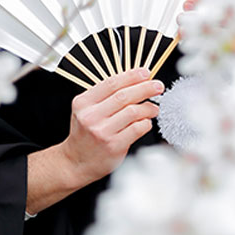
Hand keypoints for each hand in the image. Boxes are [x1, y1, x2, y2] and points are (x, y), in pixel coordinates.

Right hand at [58, 67, 163, 187]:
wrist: (76, 162)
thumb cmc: (85, 134)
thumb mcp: (86, 110)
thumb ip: (104, 96)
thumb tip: (133, 81)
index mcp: (84, 103)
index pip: (111, 83)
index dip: (131, 76)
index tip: (145, 73)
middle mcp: (91, 116)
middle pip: (123, 96)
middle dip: (145, 88)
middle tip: (157, 86)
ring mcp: (102, 132)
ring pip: (132, 112)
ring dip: (148, 107)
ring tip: (154, 108)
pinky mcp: (114, 146)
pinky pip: (137, 128)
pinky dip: (146, 123)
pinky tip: (146, 122)